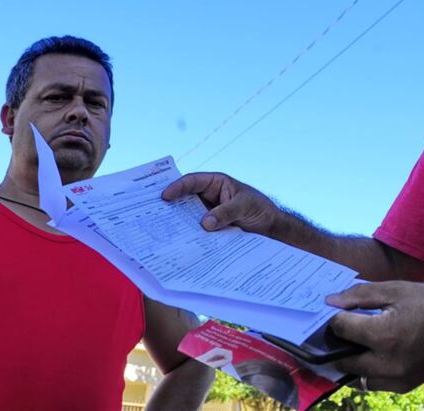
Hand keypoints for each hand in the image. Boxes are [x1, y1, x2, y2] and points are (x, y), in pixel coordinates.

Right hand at [162, 173, 278, 234]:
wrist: (271, 228)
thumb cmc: (260, 209)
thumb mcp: (244, 206)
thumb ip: (225, 213)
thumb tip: (204, 224)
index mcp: (216, 183)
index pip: (192, 182)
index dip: (177, 187)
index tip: (165, 196)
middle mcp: (208, 197)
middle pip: (185, 199)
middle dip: (170, 205)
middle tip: (152, 214)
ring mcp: (208, 213)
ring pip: (188, 216)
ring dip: (177, 222)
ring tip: (161, 230)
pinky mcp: (210, 229)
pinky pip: (196, 230)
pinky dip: (188, 235)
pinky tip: (179, 243)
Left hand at [325, 281, 423, 392]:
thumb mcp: (395, 290)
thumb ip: (360, 295)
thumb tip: (330, 302)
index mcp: (385, 335)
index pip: (342, 329)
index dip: (335, 318)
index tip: (335, 311)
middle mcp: (388, 363)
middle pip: (344, 360)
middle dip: (337, 344)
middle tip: (336, 331)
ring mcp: (397, 379)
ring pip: (357, 377)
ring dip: (351, 362)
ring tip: (353, 344)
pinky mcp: (405, 386)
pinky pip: (374, 383)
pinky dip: (368, 371)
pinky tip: (371, 354)